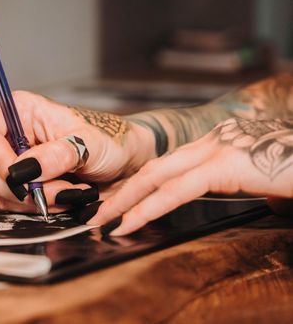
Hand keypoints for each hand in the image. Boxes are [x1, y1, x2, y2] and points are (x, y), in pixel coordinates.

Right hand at [0, 91, 153, 211]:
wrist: (126, 164)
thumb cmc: (110, 141)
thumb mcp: (90, 143)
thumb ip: (58, 154)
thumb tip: (24, 171)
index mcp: (20, 112)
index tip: (23, 175)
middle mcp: (11, 137)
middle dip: (24, 188)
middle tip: (62, 188)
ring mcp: (14, 165)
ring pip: (0, 193)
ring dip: (37, 201)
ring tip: (72, 191)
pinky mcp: (23, 187)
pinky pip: (15, 207)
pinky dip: (41, 208)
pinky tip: (66, 198)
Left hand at [88, 118, 292, 234]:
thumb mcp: (266, 177)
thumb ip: (249, 184)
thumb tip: (259, 197)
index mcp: (215, 145)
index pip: (165, 165)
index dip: (138, 185)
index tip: (118, 202)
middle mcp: (210, 142)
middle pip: (153, 168)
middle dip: (122, 191)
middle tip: (99, 212)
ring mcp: (216, 150)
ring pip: (156, 176)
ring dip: (126, 200)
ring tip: (105, 220)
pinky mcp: (224, 164)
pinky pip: (176, 190)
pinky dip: (149, 207)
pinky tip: (132, 223)